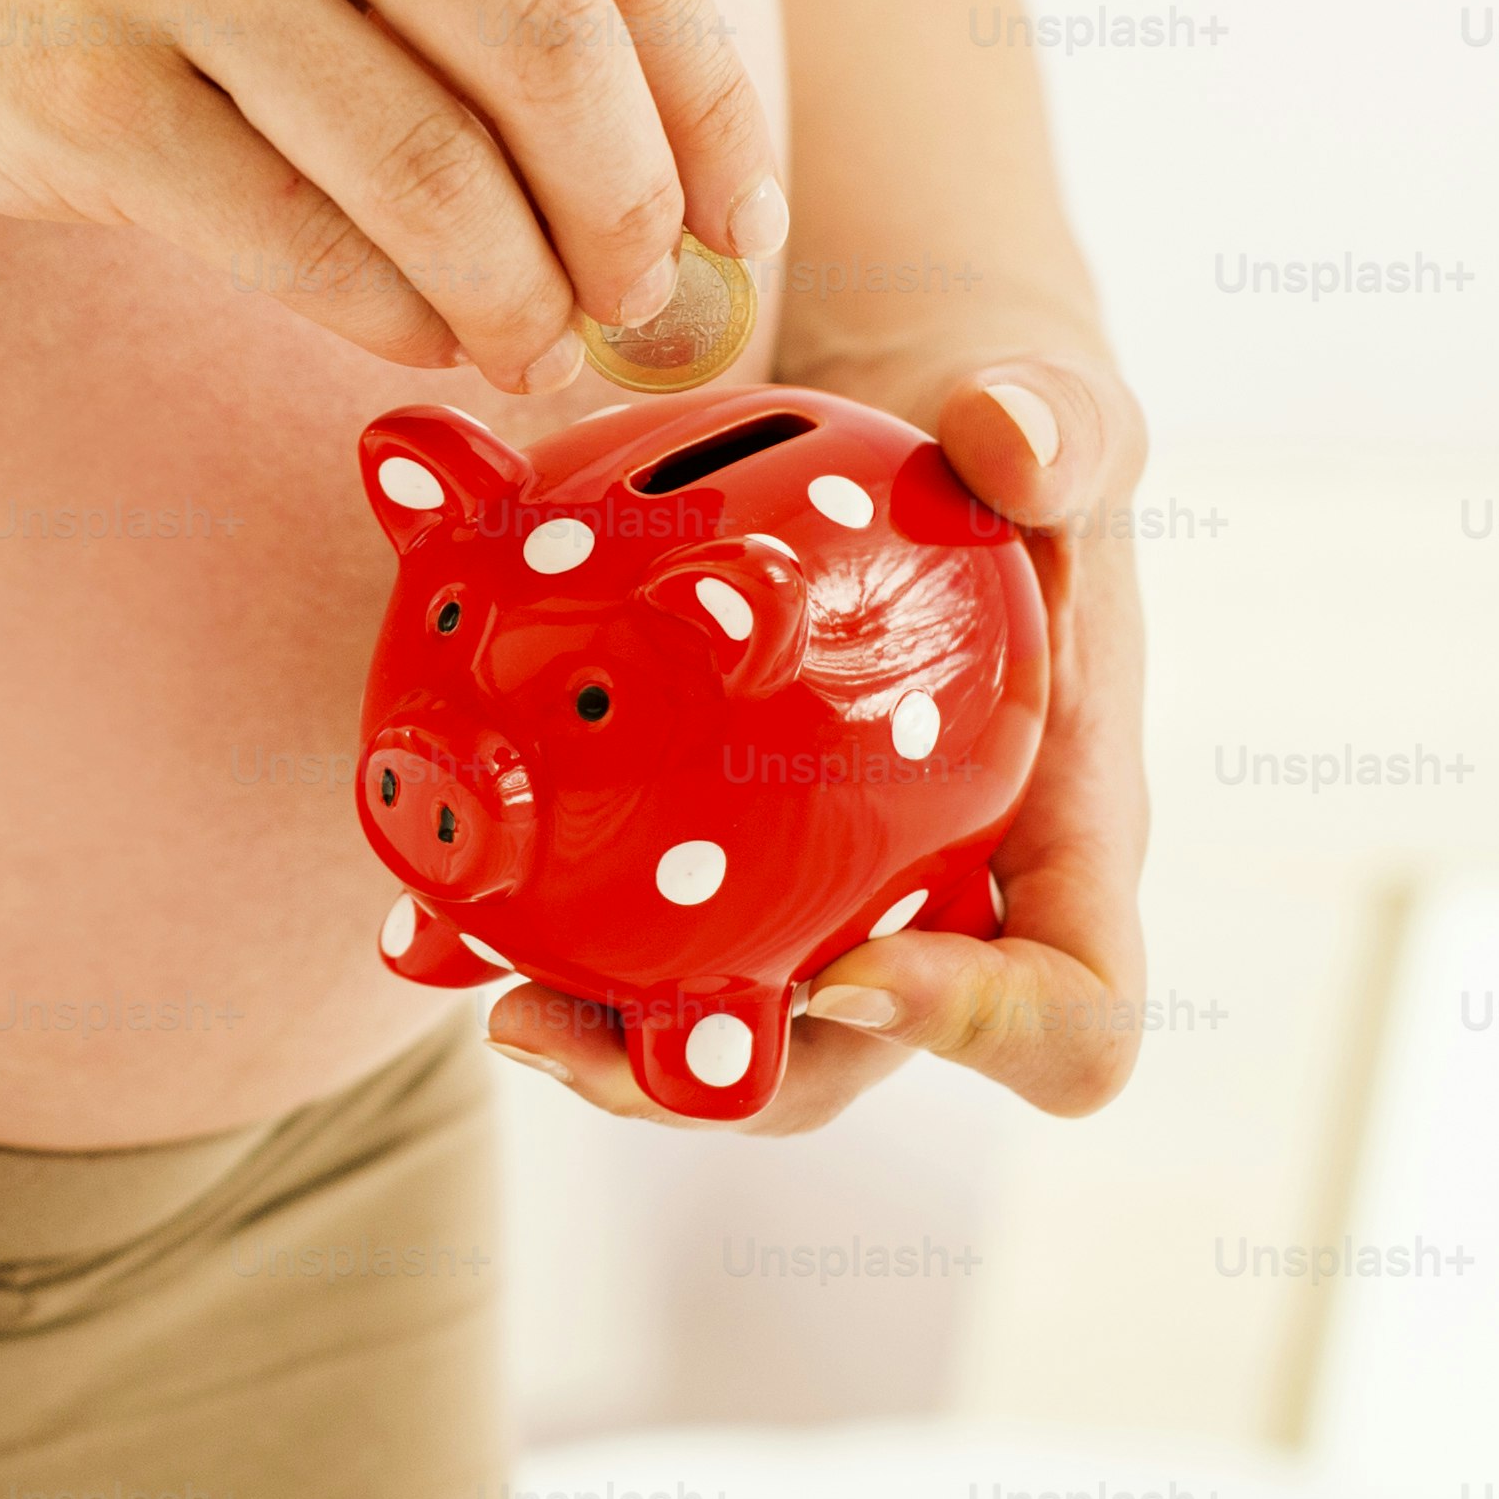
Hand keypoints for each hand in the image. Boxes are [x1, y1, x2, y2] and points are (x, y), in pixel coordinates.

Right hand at [0, 0, 783, 394]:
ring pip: (437, 170)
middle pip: (559, 52)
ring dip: (517, 296)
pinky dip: (385, 315)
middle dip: (635, 215)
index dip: (711, 105)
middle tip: (643, 304)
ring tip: (525, 347)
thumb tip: (657, 159)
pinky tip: (406, 332)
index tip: (741, 216)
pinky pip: (296, 241)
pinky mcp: (73, 89)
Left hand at [488, 341, 1151, 1130]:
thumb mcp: (1059, 421)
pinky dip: (522, 931)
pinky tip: (427, 916)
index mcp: (1060, 847)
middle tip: (580, 1030)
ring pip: (717, 1027)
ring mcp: (819, 900)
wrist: (906, 440)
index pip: (1071, 1015)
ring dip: (601, 1038)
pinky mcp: (712, 862)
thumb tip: (1013, 444)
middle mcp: (938, 907)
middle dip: (716, 1077)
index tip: (851, 974)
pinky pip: (622, 932)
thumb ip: (1060, 430)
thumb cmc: (1013, 461)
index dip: (979, 1033)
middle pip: (847, 1061)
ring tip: (490, 991)